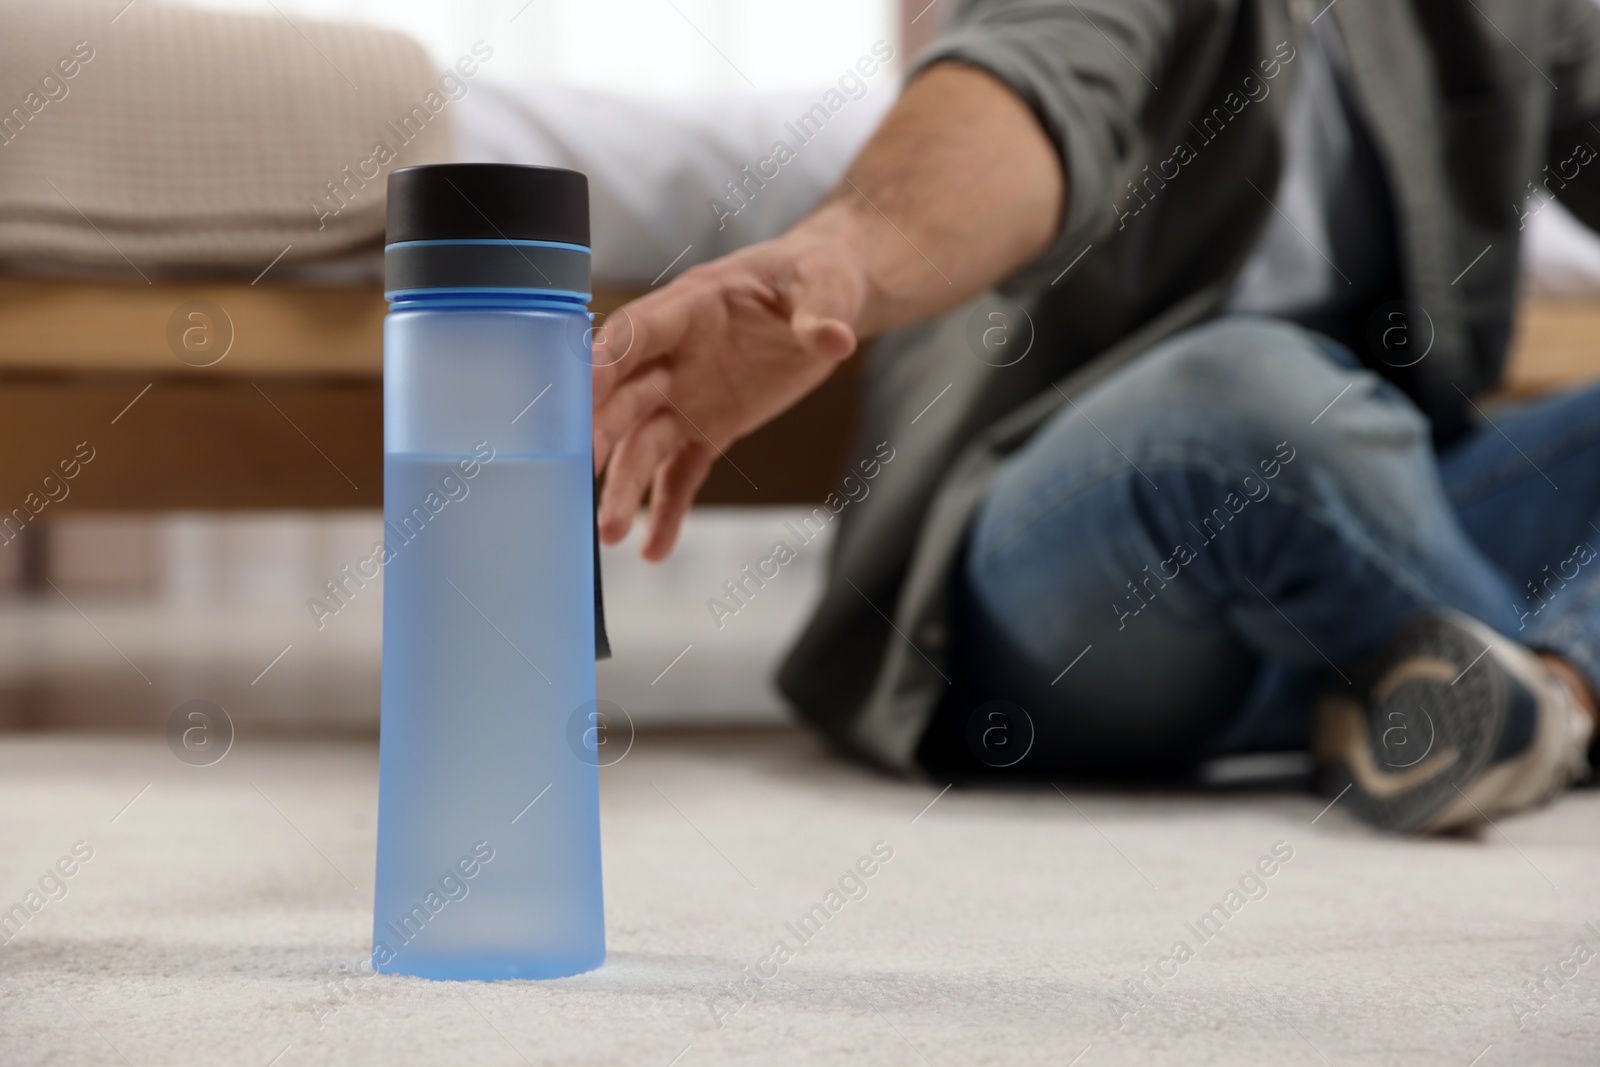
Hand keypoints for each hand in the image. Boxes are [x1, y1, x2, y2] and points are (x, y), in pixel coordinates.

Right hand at [592, 220, 865, 559]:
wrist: (825, 298)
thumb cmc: (816, 275)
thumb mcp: (826, 283)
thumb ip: (821, 312)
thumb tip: (834, 339)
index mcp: (692, 308)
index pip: (634, 336)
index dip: (602, 366)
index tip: (575, 401)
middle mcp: (675, 357)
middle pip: (627, 398)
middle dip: (603, 435)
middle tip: (583, 476)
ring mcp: (688, 397)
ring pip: (645, 445)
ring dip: (626, 486)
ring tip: (611, 533)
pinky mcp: (710, 429)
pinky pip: (682, 474)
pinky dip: (669, 511)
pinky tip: (653, 551)